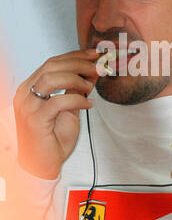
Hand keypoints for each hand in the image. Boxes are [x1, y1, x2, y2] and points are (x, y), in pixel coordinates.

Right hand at [13, 49, 99, 179]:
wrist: (42, 166)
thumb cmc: (52, 139)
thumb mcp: (69, 108)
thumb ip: (77, 90)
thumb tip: (93, 72)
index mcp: (30, 88)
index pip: (52, 63)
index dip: (75, 56)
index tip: (94, 54)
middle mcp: (25, 94)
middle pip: (52, 66)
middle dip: (79, 63)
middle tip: (98, 66)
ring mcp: (28, 106)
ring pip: (52, 78)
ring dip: (76, 78)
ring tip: (91, 86)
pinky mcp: (35, 120)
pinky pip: (58, 101)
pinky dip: (77, 99)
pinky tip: (88, 104)